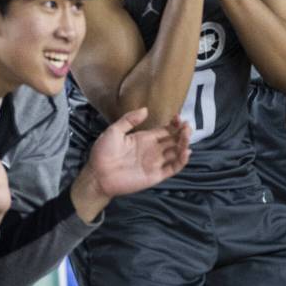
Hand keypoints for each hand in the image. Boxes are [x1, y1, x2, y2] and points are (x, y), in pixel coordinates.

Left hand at [73, 109, 190, 220]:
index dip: (175, 124)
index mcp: (146, 138)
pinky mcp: (156, 175)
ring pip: (177, 153)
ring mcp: (156, 163)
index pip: (166, 130)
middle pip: (175, 140)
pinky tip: (185, 152)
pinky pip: (173, 168)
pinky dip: (182, 161)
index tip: (179, 118)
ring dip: (184, 144)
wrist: (97, 175)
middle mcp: (154, 150)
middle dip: (183, 133)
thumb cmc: (103, 152)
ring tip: (186, 136)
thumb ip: (129, 120)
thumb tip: (146, 109)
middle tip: (187, 127)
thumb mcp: (114, 131)